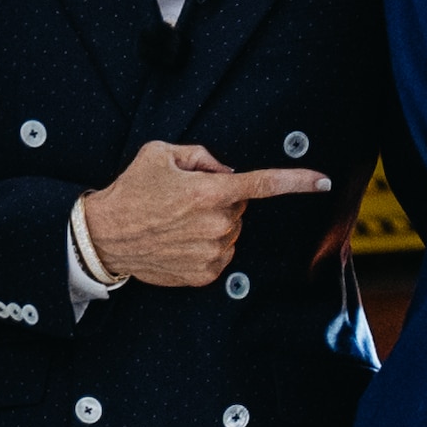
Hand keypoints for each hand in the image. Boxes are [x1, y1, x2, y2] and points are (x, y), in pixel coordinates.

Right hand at [81, 142, 329, 287]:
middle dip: (220, 200)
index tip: (322, 181)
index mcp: (209, 191)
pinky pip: (221, 254)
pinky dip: (206, 247)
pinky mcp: (205, 273)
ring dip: (212, 225)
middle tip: (184, 200)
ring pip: (231, 231)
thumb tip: (227, 171)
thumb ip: (202, 155)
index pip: (263, 184)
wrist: (103, 235)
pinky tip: (179, 241)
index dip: (297, 181)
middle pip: (240, 207)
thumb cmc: (131, 191)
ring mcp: (212, 251)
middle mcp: (217, 223)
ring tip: (175, 222)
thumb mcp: (161, 154)